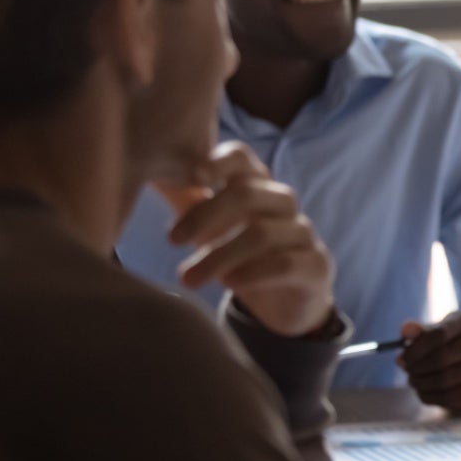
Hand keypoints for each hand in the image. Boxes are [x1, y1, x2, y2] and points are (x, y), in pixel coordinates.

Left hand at [157, 142, 333, 336]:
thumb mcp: (209, 228)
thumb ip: (184, 197)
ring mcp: (302, 234)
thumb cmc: (241, 255)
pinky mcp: (316, 265)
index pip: (243, 159)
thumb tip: (144, 166)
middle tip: (172, 240)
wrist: (287, 302)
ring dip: (218, 256)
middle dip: (205, 216)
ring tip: (187, 278)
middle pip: (248, 193)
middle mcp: (282, 204)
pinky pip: (285, 264)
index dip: (221, 161)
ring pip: (262, 233)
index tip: (194, 176)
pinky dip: (252, 274)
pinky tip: (229, 284)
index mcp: (255, 187)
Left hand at [398, 311, 460, 413]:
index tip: (404, 358)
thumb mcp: (425, 332)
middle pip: (442, 357)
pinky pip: (451, 397)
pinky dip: (431, 396)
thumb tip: (407, 330)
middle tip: (407, 370)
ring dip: (422, 383)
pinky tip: (423, 391)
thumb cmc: (438, 343)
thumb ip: (414, 331)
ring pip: (445, 379)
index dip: (417, 349)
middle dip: (418, 367)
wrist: (459, 360)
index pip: (439, 334)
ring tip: (414, 380)